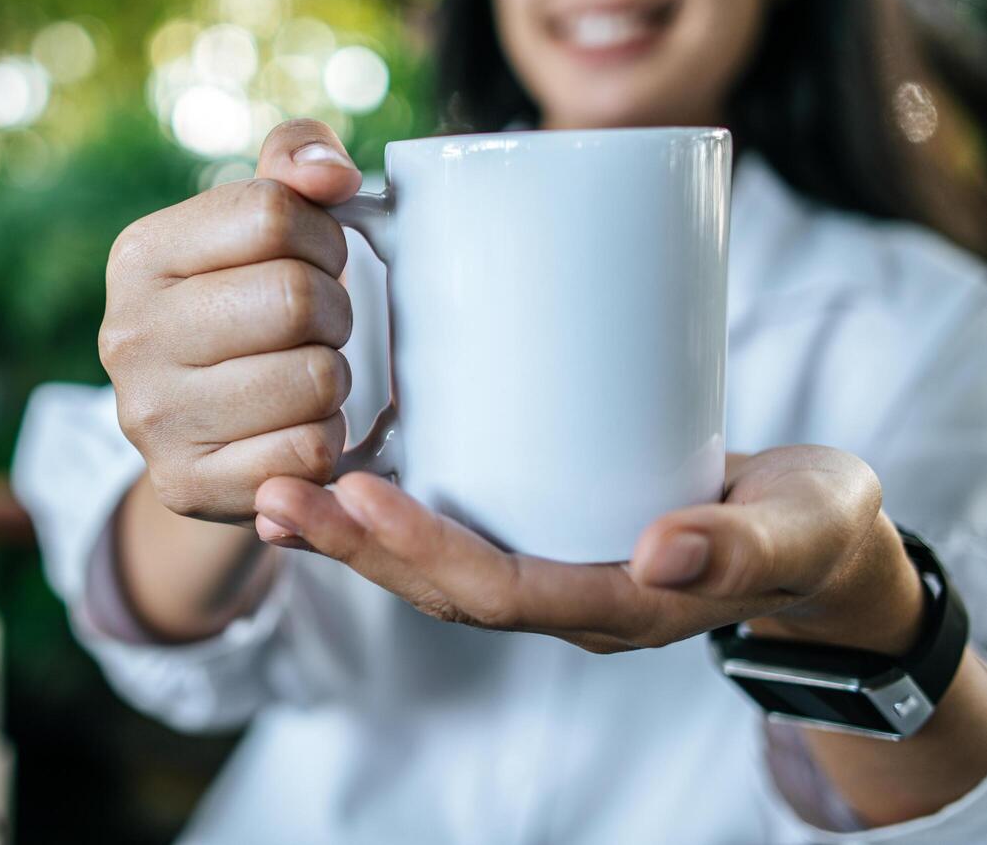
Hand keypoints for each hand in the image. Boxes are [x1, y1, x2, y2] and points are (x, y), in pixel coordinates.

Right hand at [100, 119, 361, 522]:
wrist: (196, 431)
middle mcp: (127, 335)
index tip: (312, 259)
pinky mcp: (186, 485)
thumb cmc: (242, 304)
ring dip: (333, 377)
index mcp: (138, 255)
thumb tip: (332, 176)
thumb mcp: (254, 222)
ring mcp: (150, 418)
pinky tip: (294, 427)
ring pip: (314, 377)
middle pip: (296, 297)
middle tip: (314, 327)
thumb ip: (295, 161)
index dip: (320, 235)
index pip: (272, 213)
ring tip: (301, 374)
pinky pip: (310, 451)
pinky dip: (324, 438)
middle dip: (333, 310)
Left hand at [254, 446, 926, 654]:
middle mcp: (564, 598)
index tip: (362, 495)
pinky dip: (381, 511)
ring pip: (430, 565)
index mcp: (617, 608)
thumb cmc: (808, 528)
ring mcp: (545, 567)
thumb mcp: (801, 529)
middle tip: (273, 500)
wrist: (812, 534)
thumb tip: (661, 555)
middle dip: (354, 547)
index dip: (428, 550)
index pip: (502, 594)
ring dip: (346, 535)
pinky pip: (448, 531)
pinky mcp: (537, 526)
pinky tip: (328, 472)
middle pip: (441, 586)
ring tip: (269, 498)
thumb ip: (743, 546)